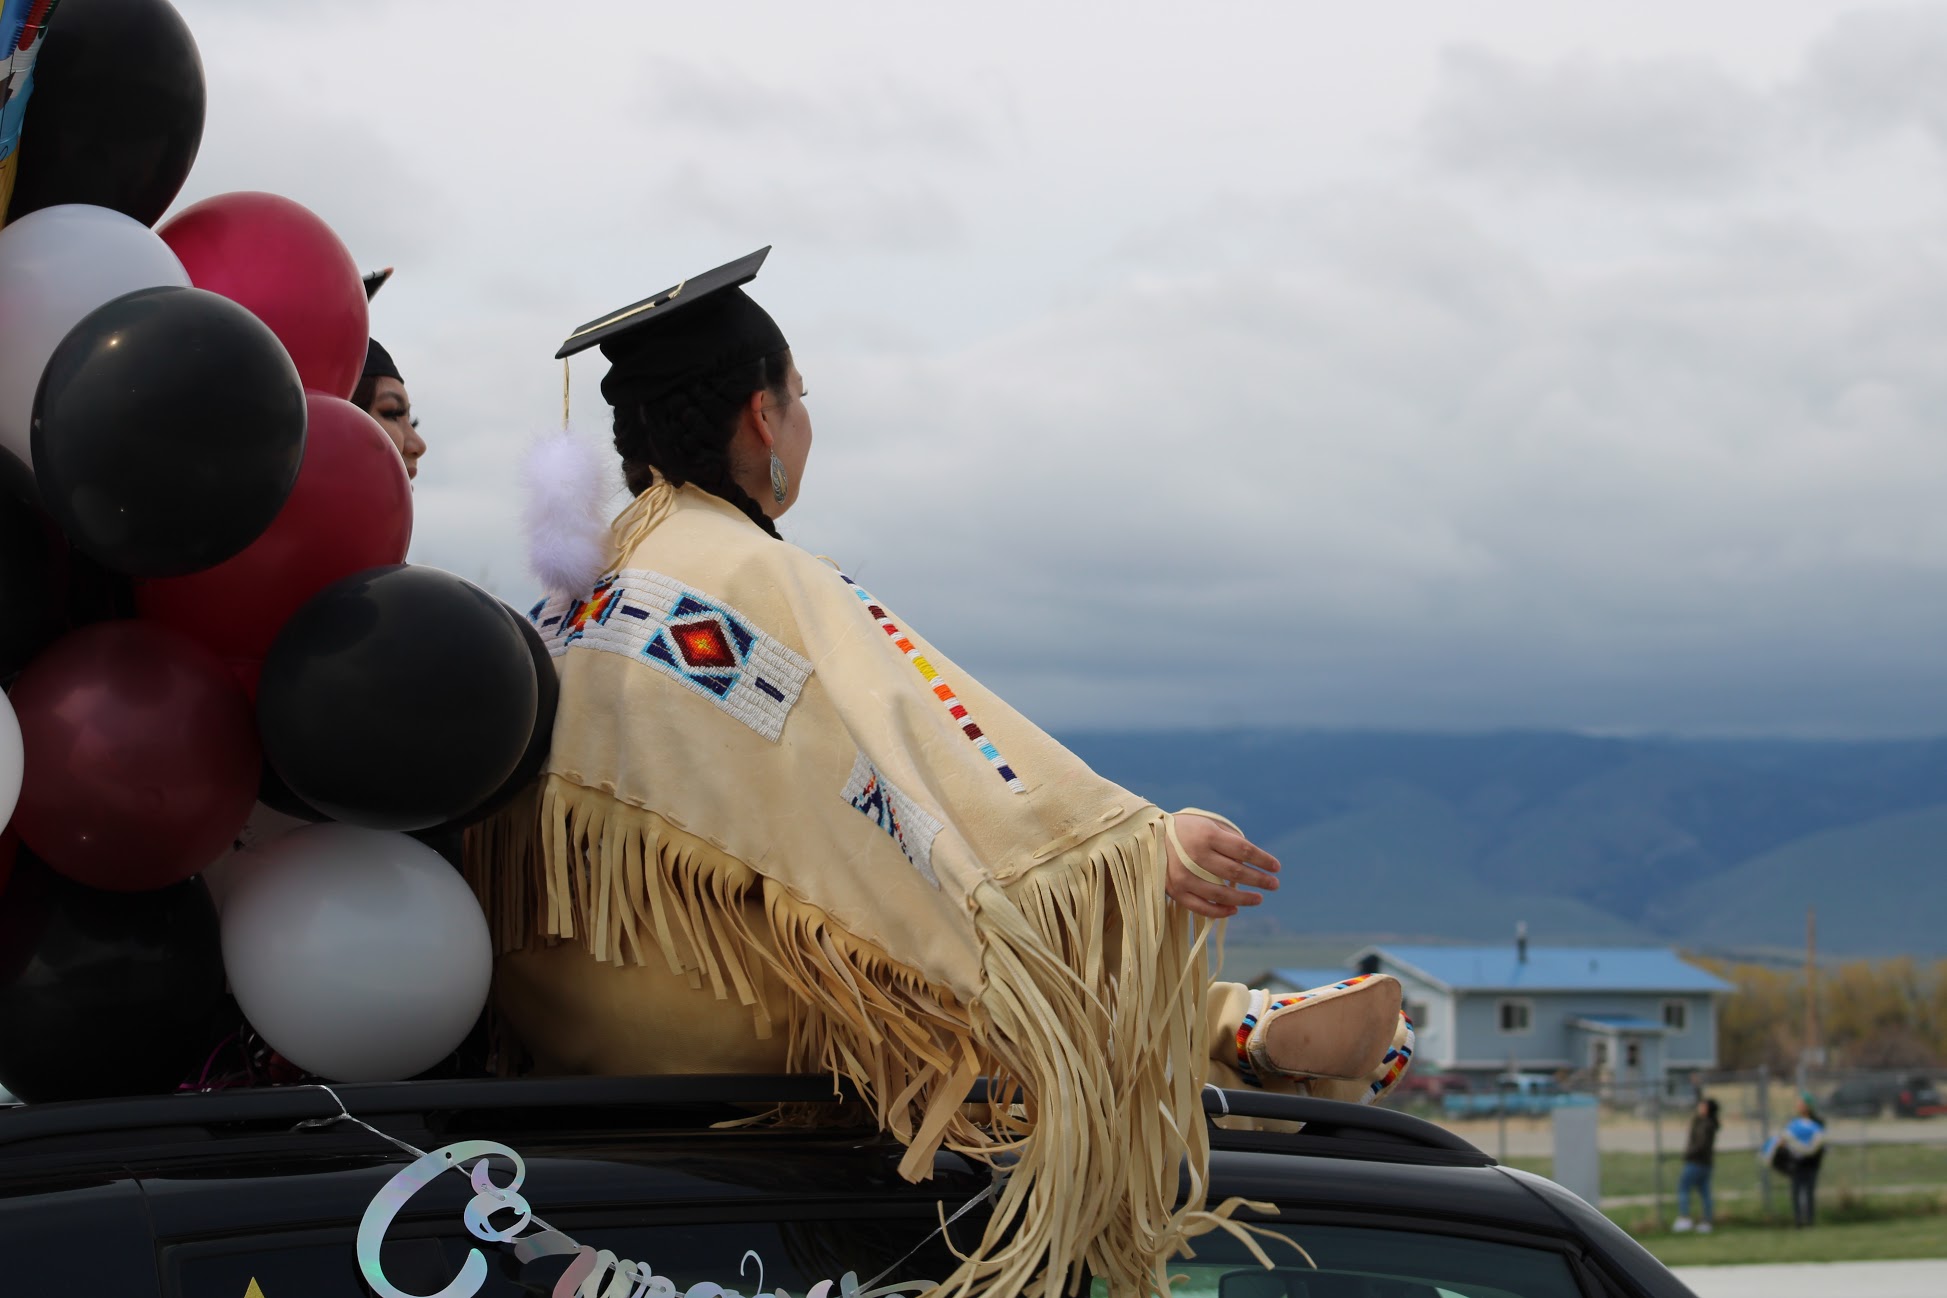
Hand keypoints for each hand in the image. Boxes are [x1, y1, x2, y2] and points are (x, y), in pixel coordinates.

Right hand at [1165, 813, 1279, 918]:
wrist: (1144, 837)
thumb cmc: (1182, 830)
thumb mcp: (1205, 824)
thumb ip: (1227, 838)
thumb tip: (1251, 859)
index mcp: (1206, 835)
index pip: (1244, 850)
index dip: (1263, 860)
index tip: (1276, 867)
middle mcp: (1196, 855)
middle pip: (1237, 872)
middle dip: (1260, 879)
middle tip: (1275, 884)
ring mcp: (1185, 875)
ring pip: (1222, 893)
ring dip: (1244, 898)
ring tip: (1259, 898)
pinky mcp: (1176, 891)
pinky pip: (1202, 907)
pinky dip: (1220, 911)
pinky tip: (1234, 909)